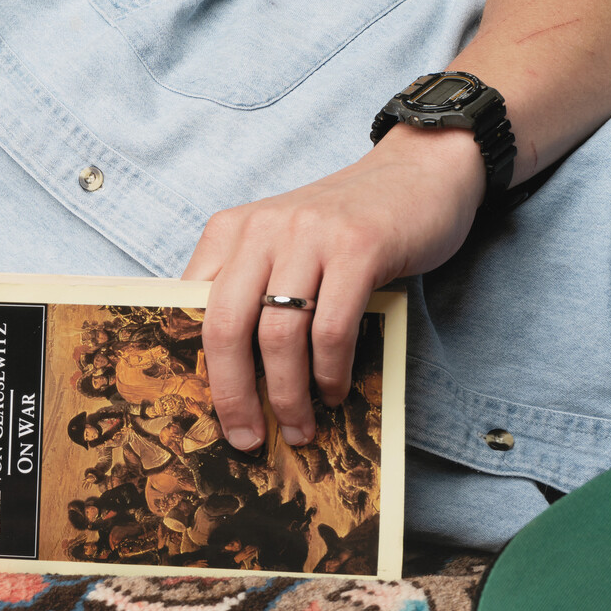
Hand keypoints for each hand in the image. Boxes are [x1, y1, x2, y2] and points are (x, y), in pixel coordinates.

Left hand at [182, 124, 484, 448]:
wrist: (419, 172)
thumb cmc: (347, 226)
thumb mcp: (284, 246)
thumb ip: (253, 291)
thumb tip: (232, 377)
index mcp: (230, 230)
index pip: (192, 308)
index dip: (198, 367)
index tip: (209, 413)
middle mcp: (261, 228)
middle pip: (225, 326)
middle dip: (232, 394)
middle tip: (246, 438)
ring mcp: (309, 235)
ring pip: (278, 335)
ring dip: (287, 395)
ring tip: (299, 427)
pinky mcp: (358, 247)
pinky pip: (331, 328)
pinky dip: (330, 372)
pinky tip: (335, 392)